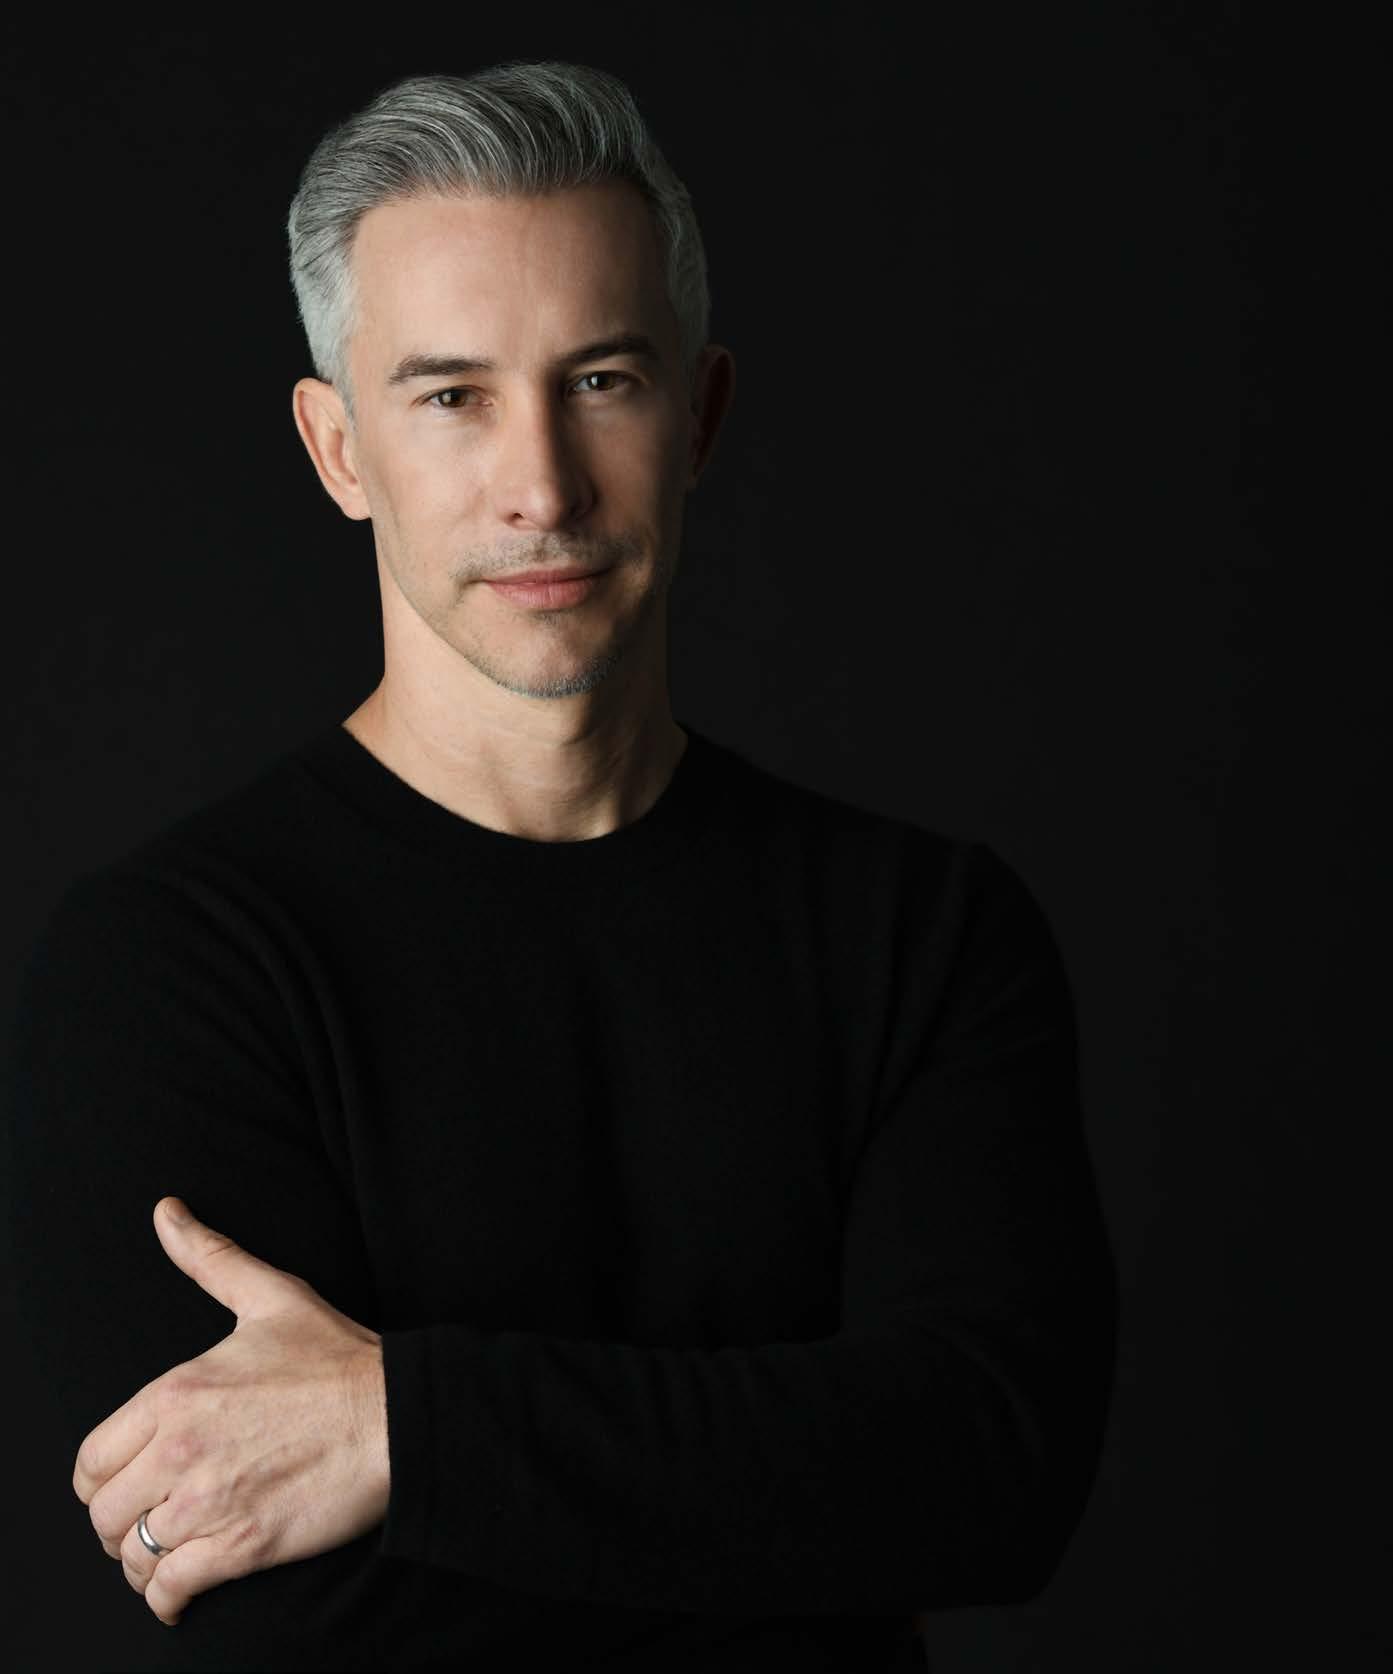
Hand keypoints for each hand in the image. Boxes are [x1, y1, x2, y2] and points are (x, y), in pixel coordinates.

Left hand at [73, 1198, 388, 1627]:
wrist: (396, 1415)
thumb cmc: (338, 1357)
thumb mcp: (270, 1296)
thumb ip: (210, 1257)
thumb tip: (166, 1211)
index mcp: (175, 1393)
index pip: (92, 1461)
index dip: (102, 1479)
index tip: (126, 1484)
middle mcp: (179, 1450)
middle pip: (104, 1515)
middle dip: (121, 1525)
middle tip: (150, 1522)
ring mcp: (208, 1501)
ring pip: (133, 1557)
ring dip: (144, 1564)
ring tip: (167, 1557)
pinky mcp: (240, 1545)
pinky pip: (171, 1589)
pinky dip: (169, 1598)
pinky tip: (185, 1589)